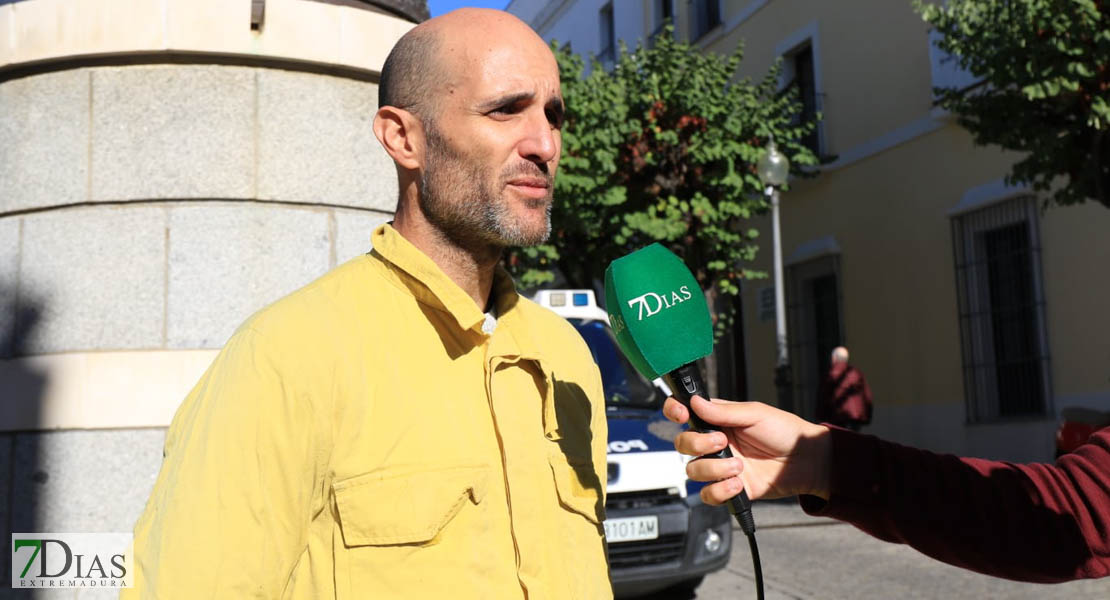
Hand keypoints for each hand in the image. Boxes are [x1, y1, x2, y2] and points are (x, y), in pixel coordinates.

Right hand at [663, 396, 831, 504]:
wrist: (807, 461)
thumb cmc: (784, 431)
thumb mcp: (755, 414)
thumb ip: (723, 411)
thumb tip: (695, 402)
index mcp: (717, 420)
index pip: (685, 413)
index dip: (674, 411)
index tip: (681, 415)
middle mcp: (714, 443)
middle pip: (682, 444)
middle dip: (697, 444)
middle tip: (723, 442)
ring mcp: (721, 467)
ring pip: (693, 470)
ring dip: (714, 469)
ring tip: (739, 466)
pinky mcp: (730, 488)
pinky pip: (708, 494)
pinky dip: (720, 491)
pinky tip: (738, 484)